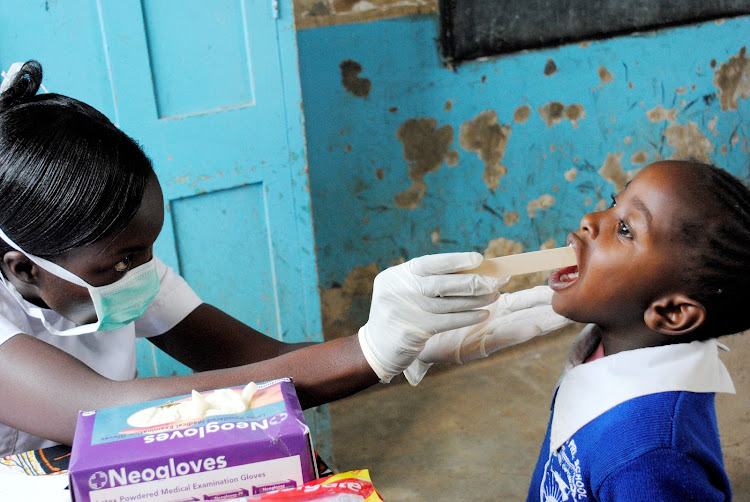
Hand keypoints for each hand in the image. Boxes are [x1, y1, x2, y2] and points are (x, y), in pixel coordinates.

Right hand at [358, 252, 508, 382]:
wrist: (376, 348)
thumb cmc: (402, 316)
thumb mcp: (406, 293)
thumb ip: (429, 282)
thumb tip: (471, 271)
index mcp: (396, 275)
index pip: (428, 263)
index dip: (454, 260)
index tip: (478, 258)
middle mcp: (397, 290)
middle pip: (440, 283)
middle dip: (471, 282)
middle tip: (495, 281)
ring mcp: (403, 310)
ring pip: (447, 303)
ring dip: (475, 300)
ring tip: (494, 296)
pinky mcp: (412, 330)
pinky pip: (447, 321)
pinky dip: (468, 316)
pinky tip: (483, 313)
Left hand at [403, 286, 571, 384]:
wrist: (414, 335)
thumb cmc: (437, 313)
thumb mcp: (460, 294)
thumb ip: (481, 284)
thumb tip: (504, 273)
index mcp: (494, 307)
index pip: (526, 299)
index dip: (543, 294)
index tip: (564, 289)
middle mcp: (496, 321)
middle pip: (531, 313)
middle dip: (552, 309)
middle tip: (578, 303)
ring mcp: (490, 334)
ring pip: (523, 326)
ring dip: (544, 322)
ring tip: (566, 316)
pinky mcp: (479, 345)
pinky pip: (502, 338)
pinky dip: (519, 333)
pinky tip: (536, 328)